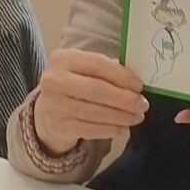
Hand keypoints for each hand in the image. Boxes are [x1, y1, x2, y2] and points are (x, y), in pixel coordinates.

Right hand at [31, 49, 147, 154]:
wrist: (47, 112)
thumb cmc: (74, 86)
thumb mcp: (84, 70)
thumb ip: (107, 70)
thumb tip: (136, 82)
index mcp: (63, 58)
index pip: (98, 64)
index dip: (122, 76)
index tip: (139, 86)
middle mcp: (54, 80)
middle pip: (97, 90)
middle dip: (124, 99)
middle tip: (142, 105)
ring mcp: (53, 105)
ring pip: (95, 112)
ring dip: (121, 116)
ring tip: (136, 117)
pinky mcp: (58, 126)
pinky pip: (90, 129)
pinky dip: (110, 130)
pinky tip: (122, 129)